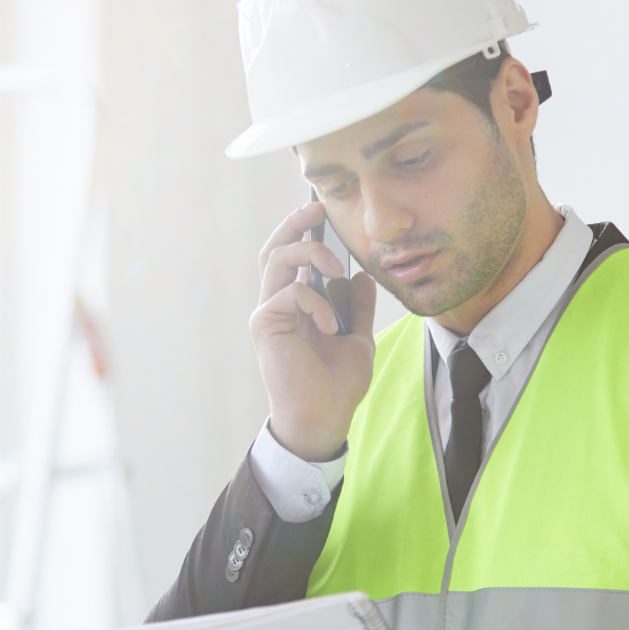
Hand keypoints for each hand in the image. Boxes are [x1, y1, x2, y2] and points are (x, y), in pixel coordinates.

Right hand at [250, 201, 378, 460]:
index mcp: (296, 304)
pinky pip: (288, 294)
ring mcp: (268, 313)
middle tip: (318, 210)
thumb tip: (363, 275)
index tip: (325, 211)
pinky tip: (329, 325)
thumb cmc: (336, 386)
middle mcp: (276, 304)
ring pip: (276, 260)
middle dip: (295, 224)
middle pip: (275, 248)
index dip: (304, 230)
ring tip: (333, 268)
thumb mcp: (358, 339)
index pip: (293, 257)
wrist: (323, 419)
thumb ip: (357, 308)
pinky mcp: (265, 325)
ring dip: (308, 253)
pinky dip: (314, 302)